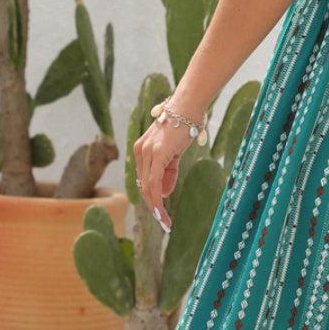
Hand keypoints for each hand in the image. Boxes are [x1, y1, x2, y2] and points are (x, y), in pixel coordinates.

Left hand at [133, 105, 199, 233]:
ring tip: (165, 220)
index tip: (160, 212)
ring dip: (156, 206)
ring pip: (147, 187)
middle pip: (143, 186)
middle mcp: (140, 151)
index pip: (144, 179)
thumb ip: (168, 172)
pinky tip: (162, 210)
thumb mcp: (175, 152)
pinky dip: (157, 199)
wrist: (188, 107)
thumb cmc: (185, 125)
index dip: (152, 197)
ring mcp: (146, 152)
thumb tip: (164, 193)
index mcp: (142, 150)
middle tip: (164, 222)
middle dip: (153, 206)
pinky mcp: (156, 154)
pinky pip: (154, 182)